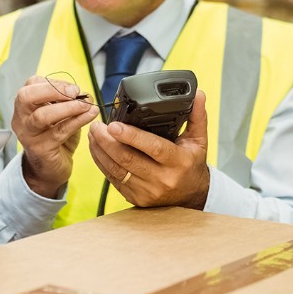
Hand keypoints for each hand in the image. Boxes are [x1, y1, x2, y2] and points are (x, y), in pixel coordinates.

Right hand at [12, 75, 100, 197]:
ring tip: (87, 105)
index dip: (55, 83)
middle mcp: (20, 119)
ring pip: (42, 116)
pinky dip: (77, 121)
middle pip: (27, 97)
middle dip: (54, 90)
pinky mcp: (40, 149)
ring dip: (68, 107)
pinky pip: (59, 132)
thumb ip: (68, 102)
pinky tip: (89, 116)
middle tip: (75, 92)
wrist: (49, 169)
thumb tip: (86, 94)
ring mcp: (28, 135)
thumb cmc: (54, 138)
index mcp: (24, 106)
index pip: (32, 84)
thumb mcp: (59, 115)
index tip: (74, 88)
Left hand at [88, 90, 209, 209]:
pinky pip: (113, 179)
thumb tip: (198, 95)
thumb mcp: (199, 141)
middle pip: (128, 159)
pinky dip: (102, 163)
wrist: (191, 196)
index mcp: (178, 162)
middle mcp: (162, 179)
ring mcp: (147, 191)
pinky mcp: (136, 198)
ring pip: (116, 170)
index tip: (113, 125)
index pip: (153, 147)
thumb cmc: (191, 164)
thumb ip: (197, 117)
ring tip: (93, 134)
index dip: (131, 136)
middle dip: (107, 141)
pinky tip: (97, 150)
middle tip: (97, 126)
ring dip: (100, 151)